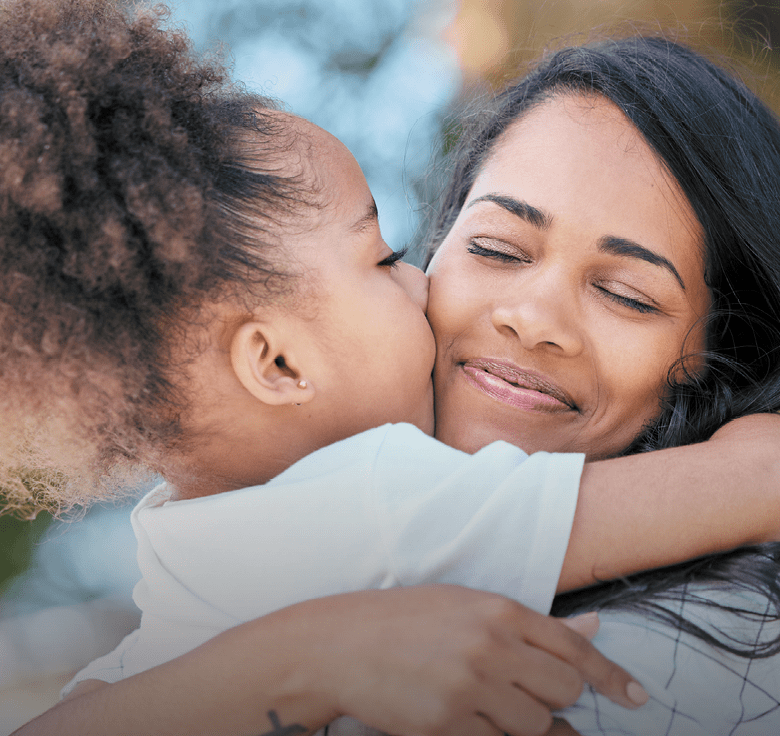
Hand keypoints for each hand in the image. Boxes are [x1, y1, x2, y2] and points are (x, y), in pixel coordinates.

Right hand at [291, 585, 645, 735]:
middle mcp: (491, 646)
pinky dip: (493, 735)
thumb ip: (529, 624)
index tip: (635, 697)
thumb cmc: (406, 620)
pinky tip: (470, 717)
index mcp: (498, 610)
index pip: (571, 647)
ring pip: (536, 725)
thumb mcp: (466, 607)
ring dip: (527, 723)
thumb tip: (595, 628)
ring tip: (495, 706)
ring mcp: (471, 686)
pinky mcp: (449, 723)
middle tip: (530, 694)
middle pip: (563, 691)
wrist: (344, 643)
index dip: (610, 677)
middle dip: (558, 700)